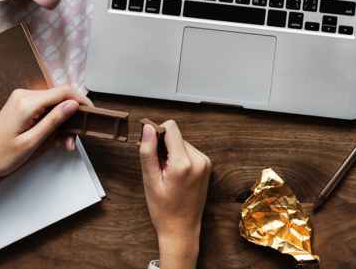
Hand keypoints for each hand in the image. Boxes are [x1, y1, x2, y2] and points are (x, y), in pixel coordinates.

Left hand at [0, 86, 91, 193]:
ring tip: (64, 143)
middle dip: (71, 117)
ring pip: (53, 104)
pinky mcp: (20, 106)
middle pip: (59, 98)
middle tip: (74, 140)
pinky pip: (43, 108)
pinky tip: (54, 137)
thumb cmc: (0, 156)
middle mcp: (24, 95)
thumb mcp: (32, 142)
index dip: (81, 100)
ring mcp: (21, 100)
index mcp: (27, 102)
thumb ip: (54, 121)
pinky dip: (52, 121)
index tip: (92, 114)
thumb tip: (73, 104)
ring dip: (62, 121)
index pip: (63, 92)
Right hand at [140, 120, 210, 268]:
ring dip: (172, 154)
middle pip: (176, 136)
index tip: (150, 148)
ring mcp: (205, 162)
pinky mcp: (207, 165)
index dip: (157, 134)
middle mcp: (199, 160)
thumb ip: (148, 151)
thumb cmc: (163, 209)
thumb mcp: (150, 180)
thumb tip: (148, 128)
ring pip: (182, 143)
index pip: (171, 128)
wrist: (181, 228)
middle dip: (164, 148)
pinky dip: (180, 159)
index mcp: (184, 163)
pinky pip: (189, 152)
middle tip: (158, 169)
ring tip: (167, 175)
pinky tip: (176, 176)